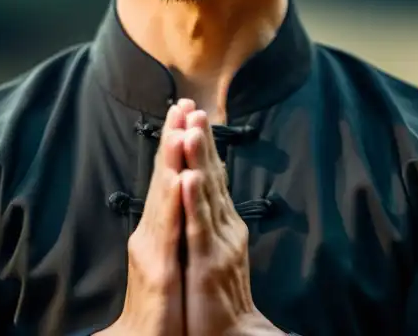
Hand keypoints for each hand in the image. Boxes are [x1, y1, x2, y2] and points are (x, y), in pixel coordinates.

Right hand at [103, 102, 188, 335]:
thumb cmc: (162, 303)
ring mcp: (153, 249)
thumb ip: (173, 222)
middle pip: (164, 177)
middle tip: (182, 103)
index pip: (169, 175)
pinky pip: (169, 230)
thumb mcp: (170, 255)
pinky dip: (173, 202)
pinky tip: (180, 179)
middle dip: (173, 138)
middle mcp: (152, 231)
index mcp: (159, 226)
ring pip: (164, 196)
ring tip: (179, 128)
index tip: (186, 108)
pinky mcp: (158, 270)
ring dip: (172, 160)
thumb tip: (184, 189)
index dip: (177, 142)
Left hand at [181, 108, 281, 335]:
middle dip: (201, 139)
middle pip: (211, 175)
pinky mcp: (208, 263)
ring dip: (198, 159)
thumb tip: (199, 189)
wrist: (228, 335)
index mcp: (222, 222)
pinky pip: (199, 226)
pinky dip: (194, 200)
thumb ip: (208, 220)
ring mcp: (218, 243)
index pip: (211, 175)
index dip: (202, 143)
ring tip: (191, 128)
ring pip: (206, 193)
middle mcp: (224, 226)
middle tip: (193, 105)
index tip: (192, 112)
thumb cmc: (215, 298)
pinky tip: (189, 177)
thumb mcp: (210, 251)